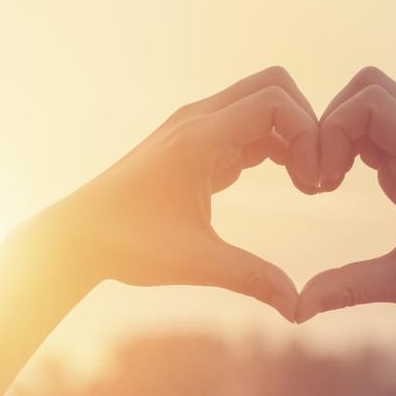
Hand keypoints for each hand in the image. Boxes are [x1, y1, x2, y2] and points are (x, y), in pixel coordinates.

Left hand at [48, 67, 319, 320]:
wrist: (79, 236)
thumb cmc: (128, 245)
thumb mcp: (196, 263)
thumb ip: (252, 279)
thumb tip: (300, 309)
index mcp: (198, 138)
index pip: (274, 101)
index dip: (308, 134)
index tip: (314, 183)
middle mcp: (197, 121)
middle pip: (274, 86)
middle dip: (307, 124)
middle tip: (317, 176)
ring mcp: (194, 129)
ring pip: (262, 104)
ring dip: (291, 135)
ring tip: (307, 184)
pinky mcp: (194, 144)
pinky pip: (247, 126)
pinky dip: (274, 144)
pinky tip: (287, 182)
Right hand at [297, 67, 395, 322]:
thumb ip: (349, 288)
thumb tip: (295, 308)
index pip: (370, 102)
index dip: (332, 130)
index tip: (323, 181)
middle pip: (368, 88)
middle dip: (329, 123)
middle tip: (318, 173)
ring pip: (370, 104)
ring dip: (337, 134)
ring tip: (324, 181)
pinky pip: (376, 130)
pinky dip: (348, 147)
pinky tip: (337, 185)